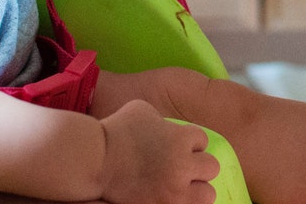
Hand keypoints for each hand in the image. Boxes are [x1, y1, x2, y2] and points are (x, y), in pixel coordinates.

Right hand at [99, 100, 219, 203]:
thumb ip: (164, 119)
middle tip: (181, 167)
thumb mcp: (142, 110)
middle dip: (197, 166)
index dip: (190, 142)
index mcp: (180, 139)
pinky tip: (170, 196)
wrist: (94, 161)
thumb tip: (169, 128)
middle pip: (211, 167)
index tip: (176, 146)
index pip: (203, 141)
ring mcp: (174, 191)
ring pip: (207, 194)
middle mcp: (182, 166)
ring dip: (196, 189)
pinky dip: (182, 202)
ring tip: (181, 187)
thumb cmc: (115, 131)